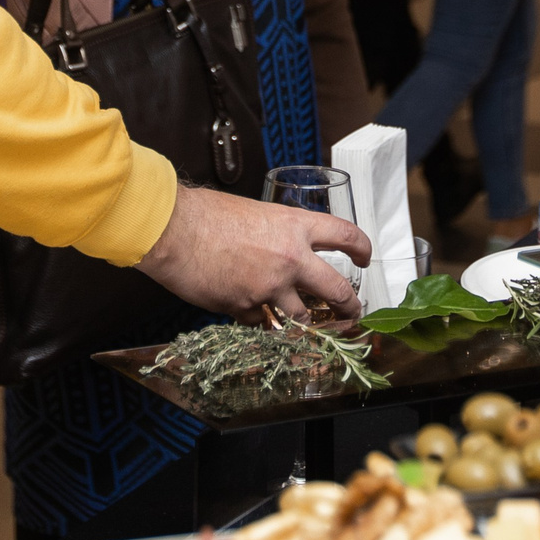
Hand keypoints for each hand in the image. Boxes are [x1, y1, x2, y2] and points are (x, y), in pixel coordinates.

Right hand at [134, 183, 371, 320]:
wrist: (174, 230)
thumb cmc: (207, 214)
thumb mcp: (254, 212)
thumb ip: (277, 233)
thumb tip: (285, 249)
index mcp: (295, 226)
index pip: (346, 235)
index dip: (362, 248)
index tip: (364, 259)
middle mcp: (290, 258)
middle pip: (337, 290)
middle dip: (350, 307)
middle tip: (353, 313)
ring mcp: (269, 287)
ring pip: (302, 318)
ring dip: (304, 323)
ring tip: (303, 326)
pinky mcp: (246, 308)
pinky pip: (261, 323)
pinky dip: (258, 321)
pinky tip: (250, 313)